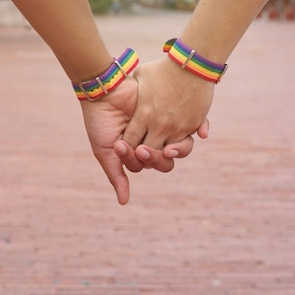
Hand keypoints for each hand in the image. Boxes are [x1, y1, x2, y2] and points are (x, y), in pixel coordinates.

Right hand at [80, 75, 195, 204]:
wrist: (105, 92)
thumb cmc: (100, 122)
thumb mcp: (105, 151)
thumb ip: (117, 176)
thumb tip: (124, 202)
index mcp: (137, 153)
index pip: (146, 165)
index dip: (137, 160)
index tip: (121, 145)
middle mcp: (152, 141)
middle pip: (165, 162)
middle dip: (153, 158)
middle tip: (140, 147)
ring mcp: (163, 127)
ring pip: (177, 148)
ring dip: (167, 150)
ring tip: (152, 140)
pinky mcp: (172, 112)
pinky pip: (189, 126)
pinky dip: (194, 131)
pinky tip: (190, 134)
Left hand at [121, 58, 214, 150]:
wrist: (191, 63)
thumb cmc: (163, 68)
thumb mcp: (141, 76)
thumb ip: (133, 89)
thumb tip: (126, 89)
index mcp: (143, 115)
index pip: (130, 142)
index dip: (127, 147)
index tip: (128, 144)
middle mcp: (159, 125)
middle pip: (147, 152)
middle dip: (143, 155)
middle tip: (142, 151)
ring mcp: (177, 127)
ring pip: (166, 153)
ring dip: (161, 153)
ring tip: (159, 149)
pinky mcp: (192, 125)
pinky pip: (184, 143)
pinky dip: (179, 145)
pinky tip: (173, 143)